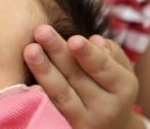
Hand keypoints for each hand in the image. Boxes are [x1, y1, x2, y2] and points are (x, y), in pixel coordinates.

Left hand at [23, 25, 141, 128]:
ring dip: (44, 71)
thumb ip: (109, 53)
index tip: (74, 39)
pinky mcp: (66, 128)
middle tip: (42, 31)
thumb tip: (95, 41)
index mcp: (122, 87)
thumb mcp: (120, 70)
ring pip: (61, 94)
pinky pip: (51, 111)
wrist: (111, 128)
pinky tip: (27, 84)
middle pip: (77, 76)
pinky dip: (38, 97)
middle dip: (58, 53)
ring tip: (30, 50)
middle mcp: (106, 108)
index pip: (103, 67)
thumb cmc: (110, 87)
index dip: (88, 54)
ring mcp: (84, 121)